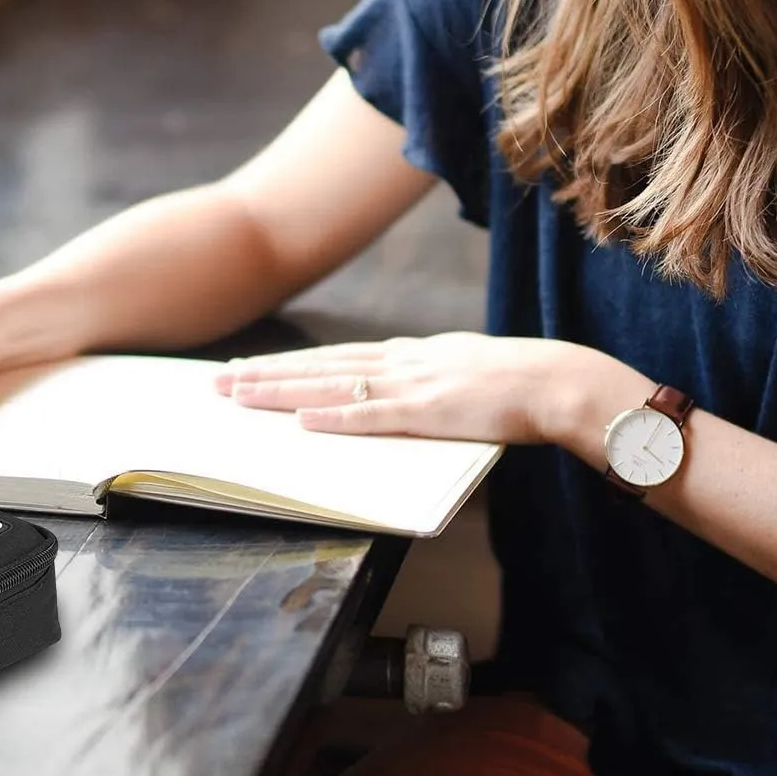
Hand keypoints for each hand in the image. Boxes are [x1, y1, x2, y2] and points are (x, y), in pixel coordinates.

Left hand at [214, 331, 650, 447]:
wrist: (557, 380)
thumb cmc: (516, 384)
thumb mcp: (459, 371)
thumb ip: (424, 378)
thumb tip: (395, 389)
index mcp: (408, 354)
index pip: (333, 357)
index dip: (287, 364)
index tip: (248, 369)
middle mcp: (400, 362)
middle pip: (317, 366)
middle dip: (265, 375)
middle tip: (218, 383)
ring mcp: (411, 385)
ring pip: (331, 386)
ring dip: (282, 392)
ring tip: (239, 397)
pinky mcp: (427, 412)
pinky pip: (371, 416)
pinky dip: (333, 417)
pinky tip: (300, 420)